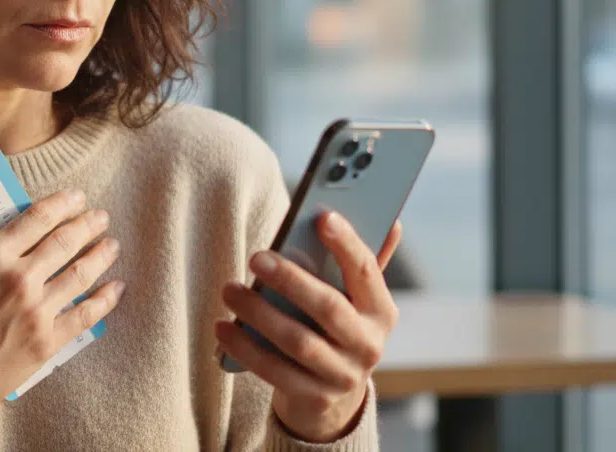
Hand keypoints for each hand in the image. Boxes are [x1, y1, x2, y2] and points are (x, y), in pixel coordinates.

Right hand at [0, 188, 123, 419]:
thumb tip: (20, 241)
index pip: (37, 219)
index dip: (62, 204)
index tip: (77, 197)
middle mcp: (19, 278)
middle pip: (64, 242)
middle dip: (87, 225)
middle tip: (101, 217)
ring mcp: (36, 310)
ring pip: (80, 273)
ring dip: (101, 255)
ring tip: (111, 245)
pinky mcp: (47, 341)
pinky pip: (85, 314)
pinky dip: (105, 299)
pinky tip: (116, 288)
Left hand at [215, 214, 401, 442]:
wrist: (332, 392)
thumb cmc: (335, 326)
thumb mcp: (354, 299)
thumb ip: (362, 262)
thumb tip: (391, 221)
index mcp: (381, 311)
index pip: (366, 272)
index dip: (347, 244)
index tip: (322, 216)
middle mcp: (368, 345)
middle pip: (328, 308)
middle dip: (291, 280)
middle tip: (256, 257)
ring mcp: (343, 376)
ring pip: (298, 342)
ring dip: (259, 314)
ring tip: (230, 290)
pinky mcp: (315, 398)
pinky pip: (275, 371)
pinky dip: (245, 348)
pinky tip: (223, 328)